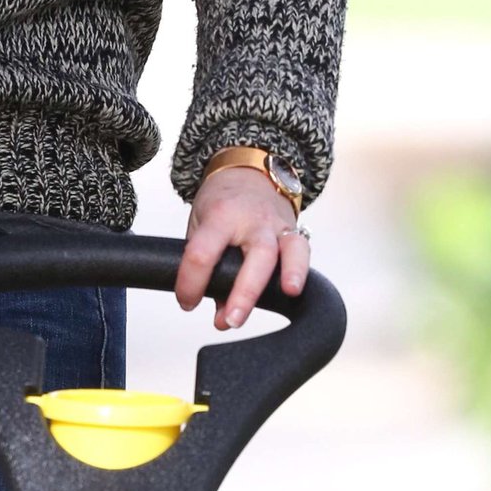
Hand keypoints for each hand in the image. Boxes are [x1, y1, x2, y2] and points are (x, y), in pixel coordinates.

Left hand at [175, 165, 308, 329]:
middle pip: (254, 255)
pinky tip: (294, 291)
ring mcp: (276, 225)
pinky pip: (303, 251)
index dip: (191, 283)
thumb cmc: (222, 202)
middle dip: (244, 292)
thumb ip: (208, 269)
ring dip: (288, 274)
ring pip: (288, 250)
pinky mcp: (294, 231)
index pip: (202, 253)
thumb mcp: (202, 226)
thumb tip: (220, 314)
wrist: (248, 170)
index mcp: (220, 216)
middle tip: (231, 320)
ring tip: (287, 295)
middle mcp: (252, 220)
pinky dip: (301, 270)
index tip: (187, 302)